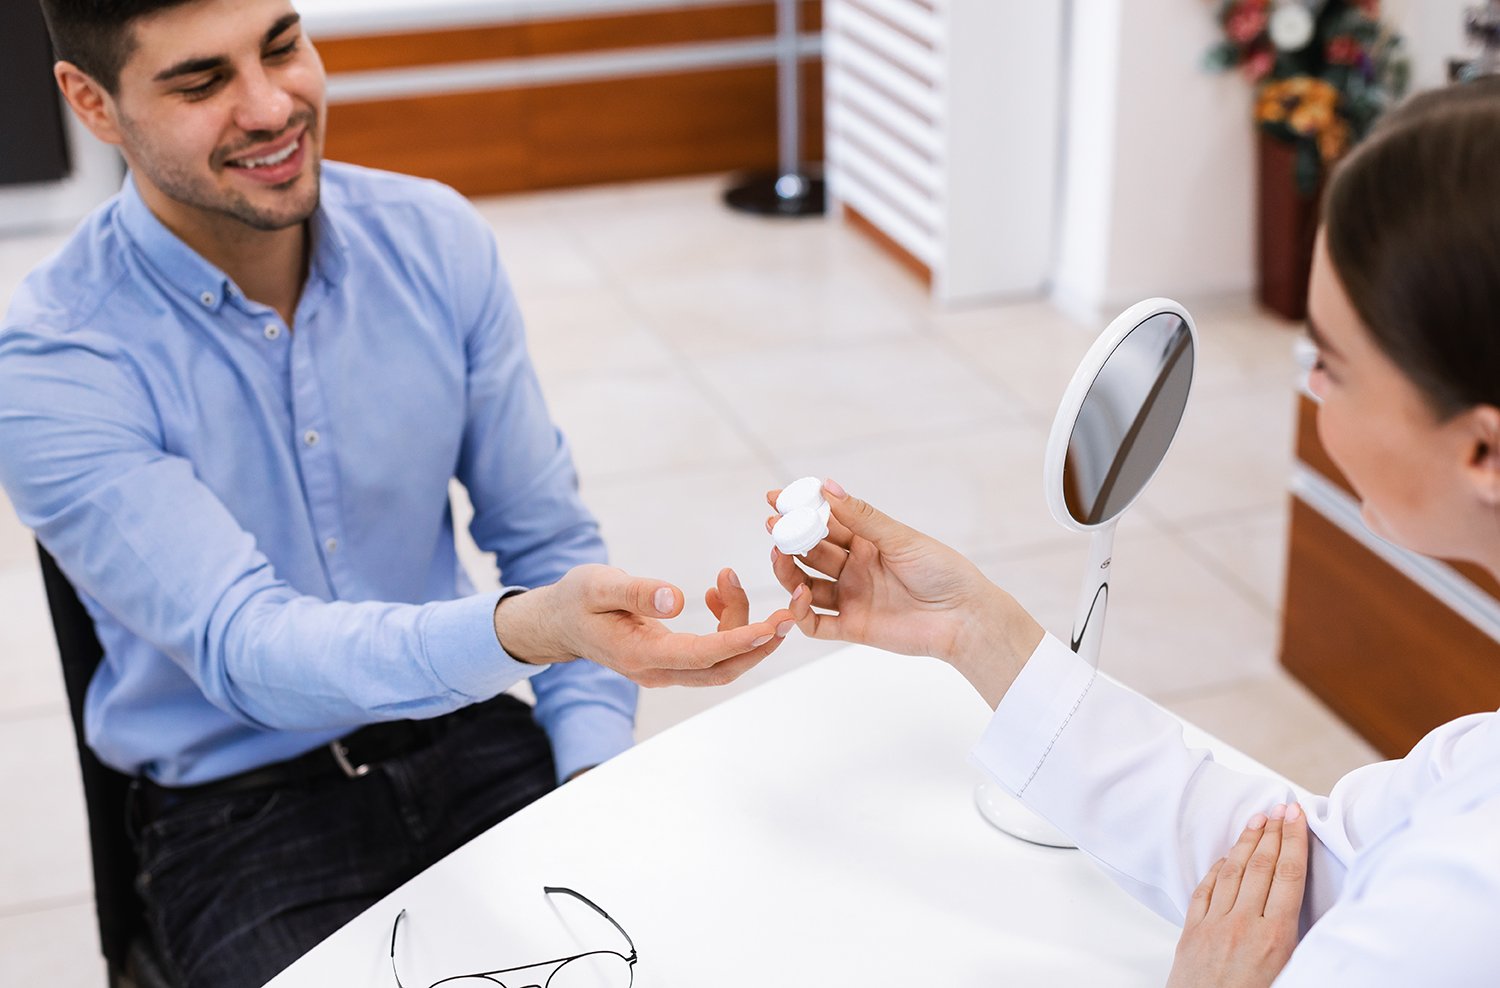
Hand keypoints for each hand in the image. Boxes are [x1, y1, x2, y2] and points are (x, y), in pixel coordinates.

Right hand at [494, 564, 794, 687]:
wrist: (558, 622)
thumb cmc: (575, 600)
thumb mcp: (598, 585)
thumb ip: (637, 592)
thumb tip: (677, 598)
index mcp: (641, 656)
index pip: (703, 655)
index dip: (742, 640)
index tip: (775, 623)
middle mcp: (658, 671)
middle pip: (724, 668)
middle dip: (761, 642)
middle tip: (790, 609)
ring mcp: (666, 669)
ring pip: (721, 659)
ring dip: (739, 622)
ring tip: (726, 578)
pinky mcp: (672, 659)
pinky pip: (711, 650)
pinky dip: (725, 623)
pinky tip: (717, 593)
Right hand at [768, 480, 1042, 706]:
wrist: (964, 617)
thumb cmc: (941, 571)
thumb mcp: (900, 538)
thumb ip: (861, 517)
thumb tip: (827, 487)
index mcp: (867, 542)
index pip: (825, 523)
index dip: (800, 511)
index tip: (775, 498)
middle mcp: (855, 569)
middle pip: (811, 552)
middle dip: (789, 539)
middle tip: (773, 527)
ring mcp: (851, 597)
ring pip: (806, 585)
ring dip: (789, 571)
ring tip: (779, 556)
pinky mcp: (851, 626)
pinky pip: (815, 622)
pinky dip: (800, 612)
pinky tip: (799, 595)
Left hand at [1167, 804, 1307, 987]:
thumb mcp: (1292, 975)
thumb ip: (1297, 942)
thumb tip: (1309, 912)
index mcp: (1275, 938)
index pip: (1289, 876)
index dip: (1293, 841)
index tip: (1297, 816)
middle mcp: (1244, 925)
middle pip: (1263, 866)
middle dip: (1273, 832)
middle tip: (1281, 806)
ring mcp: (1215, 925)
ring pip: (1233, 872)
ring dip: (1247, 842)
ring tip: (1258, 819)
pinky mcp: (1192, 932)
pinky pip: (1205, 890)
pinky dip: (1218, 869)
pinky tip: (1227, 857)